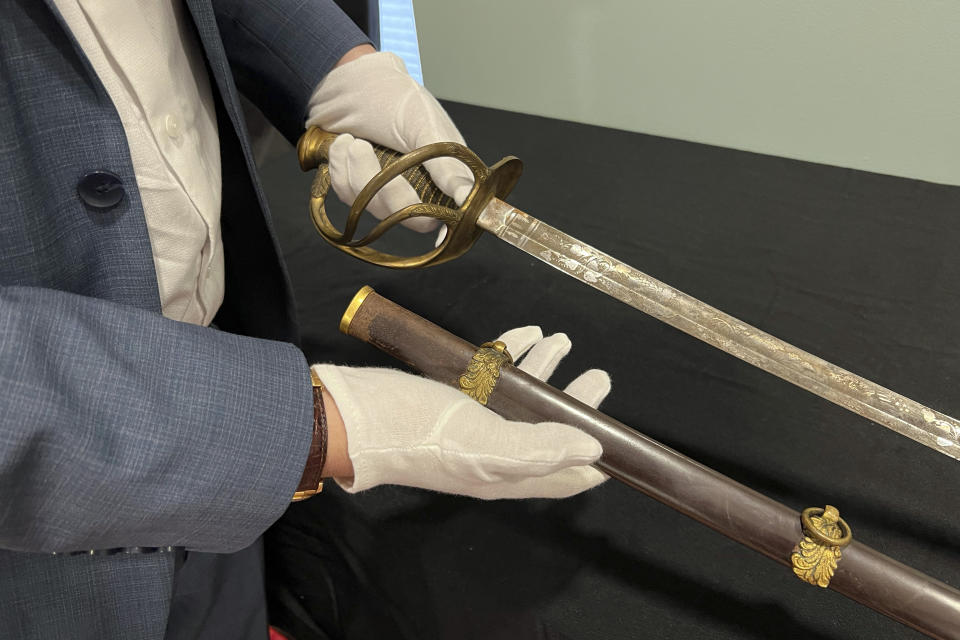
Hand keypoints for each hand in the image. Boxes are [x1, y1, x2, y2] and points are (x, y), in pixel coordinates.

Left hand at [305, 51, 474, 232]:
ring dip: (354, 171)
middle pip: (403, 216)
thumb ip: (446, 164)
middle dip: (379, 184)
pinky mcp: (360, 192)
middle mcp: (418, 189)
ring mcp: (387, 193)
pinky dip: (340, 170)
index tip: (415, 198)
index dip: (431, 215)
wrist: (352, 81)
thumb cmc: (395, 96)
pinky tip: (343, 146)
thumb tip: (466, 196)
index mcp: (444, 176)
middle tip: (362, 147)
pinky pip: (348, 197)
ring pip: (371, 208)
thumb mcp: (425, 125)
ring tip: (351, 140)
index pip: (444, 214)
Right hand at [311, 327, 610, 498]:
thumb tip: (592, 450)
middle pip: (547, 431)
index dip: (593, 463)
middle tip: (599, 378)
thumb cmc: (420, 431)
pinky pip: (490, 374)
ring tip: (562, 341)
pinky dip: (510, 354)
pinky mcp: (451, 395)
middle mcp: (492, 451)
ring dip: (546, 370)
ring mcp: (471, 423)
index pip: (562, 476)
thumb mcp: (487, 444)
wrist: (355, 414)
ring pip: (520, 398)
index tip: (620, 444)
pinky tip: (524, 335)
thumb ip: (541, 448)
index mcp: (505, 473)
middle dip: (577, 404)